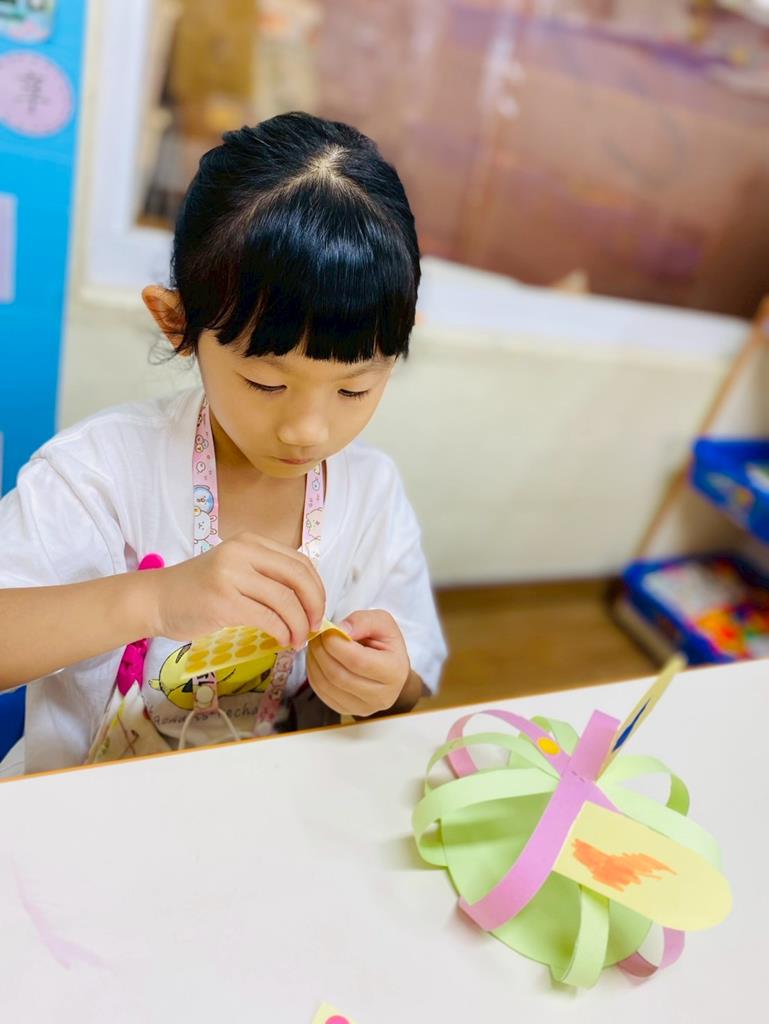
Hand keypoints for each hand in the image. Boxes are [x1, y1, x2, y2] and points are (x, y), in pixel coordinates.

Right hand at [148, 532, 325, 646]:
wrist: (156, 599)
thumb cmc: (198, 589)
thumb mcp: (236, 569)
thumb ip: (267, 576)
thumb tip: (308, 600)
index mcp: (250, 542)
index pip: (300, 562)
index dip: (317, 588)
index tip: (318, 610)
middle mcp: (242, 552)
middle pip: (298, 578)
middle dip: (314, 606)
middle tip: (315, 626)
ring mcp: (231, 575)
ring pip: (285, 600)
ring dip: (299, 625)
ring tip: (298, 640)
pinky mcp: (223, 601)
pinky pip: (267, 618)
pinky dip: (281, 632)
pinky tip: (281, 641)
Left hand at [307, 609, 411, 716]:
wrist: (389, 668)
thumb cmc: (385, 644)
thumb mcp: (382, 622)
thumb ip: (363, 621)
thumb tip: (340, 630)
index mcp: (394, 672)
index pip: (357, 661)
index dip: (335, 644)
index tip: (327, 629)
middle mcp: (381, 696)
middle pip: (339, 676)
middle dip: (321, 652)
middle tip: (316, 635)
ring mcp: (364, 707)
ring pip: (327, 686)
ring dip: (314, 662)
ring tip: (315, 645)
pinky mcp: (348, 711)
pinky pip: (322, 694)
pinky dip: (314, 674)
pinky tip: (317, 659)